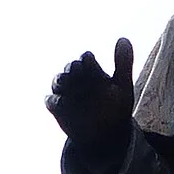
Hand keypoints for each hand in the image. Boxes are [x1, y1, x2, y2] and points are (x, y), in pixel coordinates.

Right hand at [47, 38, 134, 169]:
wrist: (106, 135)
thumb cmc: (115, 109)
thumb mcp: (122, 87)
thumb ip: (123, 63)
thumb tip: (123, 38)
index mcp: (92, 70)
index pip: (86, 58)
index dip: (90, 64)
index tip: (97, 74)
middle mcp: (76, 77)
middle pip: (71, 67)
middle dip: (75, 72)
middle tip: (82, 78)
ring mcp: (65, 92)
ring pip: (58, 80)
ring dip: (63, 82)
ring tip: (69, 88)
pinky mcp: (57, 107)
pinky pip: (51, 101)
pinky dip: (55, 101)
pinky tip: (62, 104)